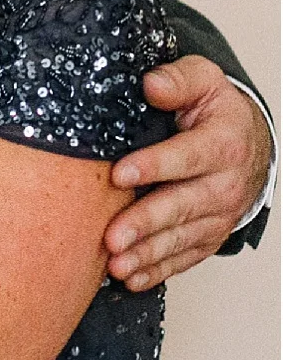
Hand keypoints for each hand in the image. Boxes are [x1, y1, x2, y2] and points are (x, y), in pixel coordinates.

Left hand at [104, 57, 271, 289]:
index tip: (119, 173)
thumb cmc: (216, 112)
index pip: (187, 156)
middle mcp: (224, 185)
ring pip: (182, 238)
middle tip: (112, 237)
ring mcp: (218, 216)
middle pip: (182, 206)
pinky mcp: (209, 236)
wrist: (248, 143)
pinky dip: (158, 271)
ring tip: (116, 264)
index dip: (153, 166)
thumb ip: (177, 81)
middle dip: (145, 223)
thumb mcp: (203, 81)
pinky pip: (185, 257)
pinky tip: (132, 278)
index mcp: (223, 144)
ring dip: (147, 254)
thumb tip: (151, 84)